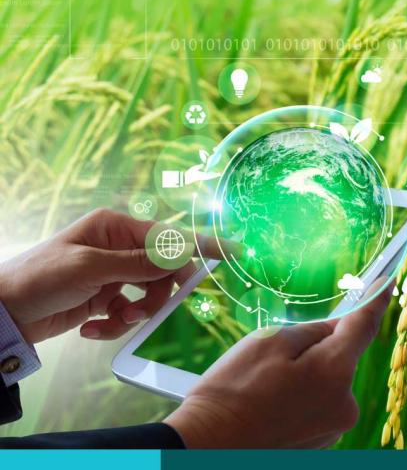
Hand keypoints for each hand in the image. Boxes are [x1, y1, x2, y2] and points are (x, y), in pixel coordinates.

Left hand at [0, 208, 193, 342]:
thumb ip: (139, 264)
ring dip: (135, 313)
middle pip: (163, 271)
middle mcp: (117, 246)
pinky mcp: (105, 297)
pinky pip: (129, 311)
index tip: (235, 249)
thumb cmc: (39, 278)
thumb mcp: (91, 269)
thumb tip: (180, 255)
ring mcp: (112, 273)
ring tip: (112, 322)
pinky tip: (92, 328)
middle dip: (155, 295)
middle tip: (143, 313)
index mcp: (115, 227)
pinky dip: (115, 324)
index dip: (202, 244)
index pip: (168, 235)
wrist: (4, 313)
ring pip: (149, 294)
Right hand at [164, 279, 391, 447]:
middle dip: (316, 347)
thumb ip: (313, 329)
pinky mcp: (322, 442)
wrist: (208, 447)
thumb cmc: (233, 391)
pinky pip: (319, 403)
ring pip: (328, 381)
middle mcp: (345, 403)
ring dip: (308, 374)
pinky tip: (270, 404)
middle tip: (274, 358)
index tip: (388, 280)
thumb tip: (337, 329)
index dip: (376, 298)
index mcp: (335, 372)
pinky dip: (302, 397)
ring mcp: (335, 427)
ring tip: (265, 388)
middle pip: (341, 355)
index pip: (364, 324)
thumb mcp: (269, 341)